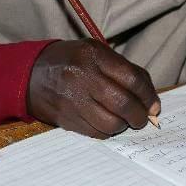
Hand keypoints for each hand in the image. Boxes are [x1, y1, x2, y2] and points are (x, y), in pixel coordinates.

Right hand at [27, 40, 159, 138]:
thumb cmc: (73, 61)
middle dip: (139, 115)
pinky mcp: (66, 119)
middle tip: (142, 118)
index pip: (132, 79)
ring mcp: (72, 100)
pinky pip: (96, 133)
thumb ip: (126, 71)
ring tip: (124, 120)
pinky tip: (107, 123)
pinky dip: (108, 132)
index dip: (148, 96)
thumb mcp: (97, 53)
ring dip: (124, 125)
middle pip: (123, 103)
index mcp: (93, 55)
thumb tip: (152, 100)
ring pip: (110, 123)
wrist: (31, 74)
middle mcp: (82, 77)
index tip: (154, 105)